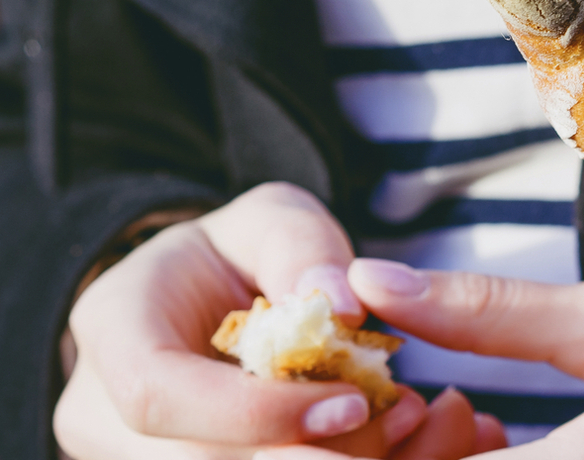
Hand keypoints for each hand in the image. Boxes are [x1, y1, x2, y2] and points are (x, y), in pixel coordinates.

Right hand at [53, 182, 500, 458]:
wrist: (214, 301)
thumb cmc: (241, 254)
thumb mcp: (273, 220)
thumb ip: (301, 247)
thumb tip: (340, 305)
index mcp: (114, 332)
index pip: (162, 396)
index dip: (258, 412)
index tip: (353, 401)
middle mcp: (106, 413)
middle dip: (315, 449)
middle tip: (405, 414)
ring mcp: (143, 456)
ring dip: (336, 459)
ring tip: (405, 418)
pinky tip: (391, 439)